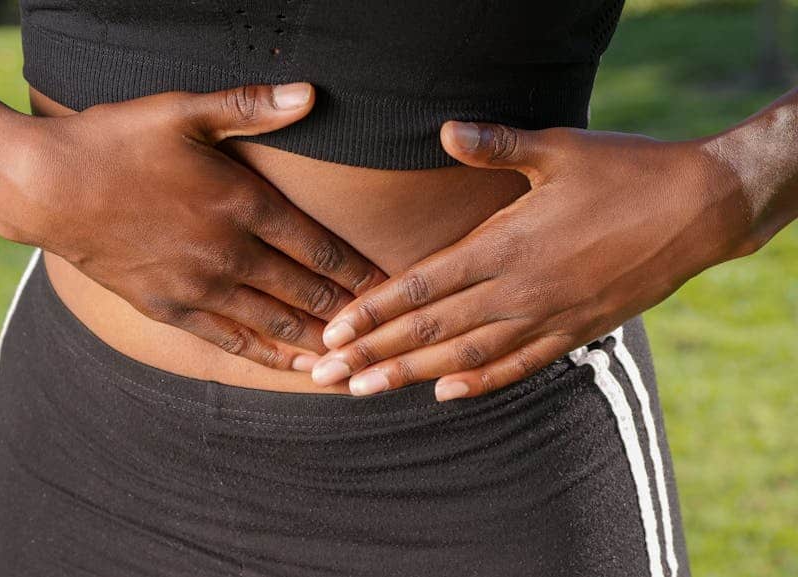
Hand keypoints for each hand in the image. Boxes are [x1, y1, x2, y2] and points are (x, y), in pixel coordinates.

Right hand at [0, 82, 386, 369]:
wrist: (47, 187)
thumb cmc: (116, 141)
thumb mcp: (184, 110)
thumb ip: (252, 106)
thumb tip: (311, 93)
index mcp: (242, 201)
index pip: (318, 245)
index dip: (358, 270)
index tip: (388, 286)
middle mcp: (229, 251)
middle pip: (305, 290)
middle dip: (348, 312)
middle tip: (381, 330)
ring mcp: (199, 284)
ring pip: (274, 322)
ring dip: (316, 341)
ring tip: (349, 358)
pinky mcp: (169, 306)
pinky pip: (230, 339)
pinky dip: (266, 355)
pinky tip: (291, 366)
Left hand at [309, 120, 752, 399]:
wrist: (702, 209)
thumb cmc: (626, 170)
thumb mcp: (560, 148)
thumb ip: (497, 145)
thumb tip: (447, 130)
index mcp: (507, 243)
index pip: (422, 285)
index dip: (373, 311)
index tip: (332, 333)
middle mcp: (520, 288)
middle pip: (431, 328)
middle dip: (373, 353)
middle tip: (323, 376)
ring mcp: (549, 315)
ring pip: (466, 354)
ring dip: (411, 374)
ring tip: (364, 391)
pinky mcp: (577, 330)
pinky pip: (520, 365)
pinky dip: (481, 381)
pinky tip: (446, 393)